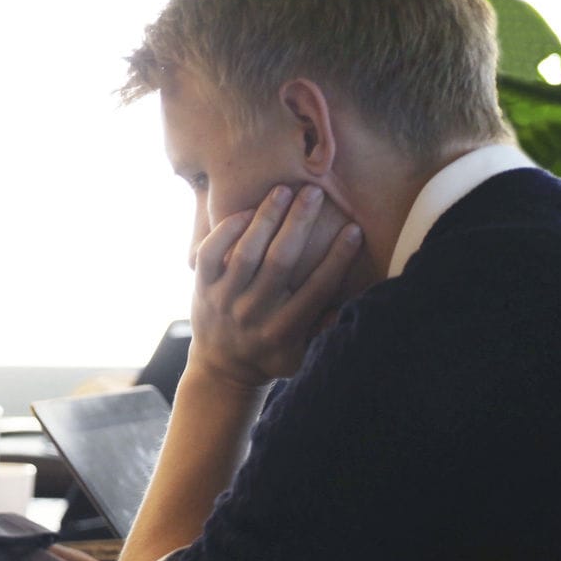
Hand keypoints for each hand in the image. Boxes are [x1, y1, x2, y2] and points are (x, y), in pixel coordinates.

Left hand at [190, 184, 363, 387]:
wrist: (221, 370)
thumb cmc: (272, 356)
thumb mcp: (303, 355)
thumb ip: (325, 330)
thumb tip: (359, 302)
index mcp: (285, 330)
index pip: (317, 288)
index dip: (337, 258)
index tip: (353, 230)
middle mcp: (254, 313)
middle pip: (281, 262)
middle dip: (299, 223)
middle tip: (314, 192)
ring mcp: (224, 299)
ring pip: (247, 252)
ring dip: (266, 217)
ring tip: (283, 189)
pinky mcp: (201, 288)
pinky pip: (211, 253)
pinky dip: (227, 230)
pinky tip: (247, 211)